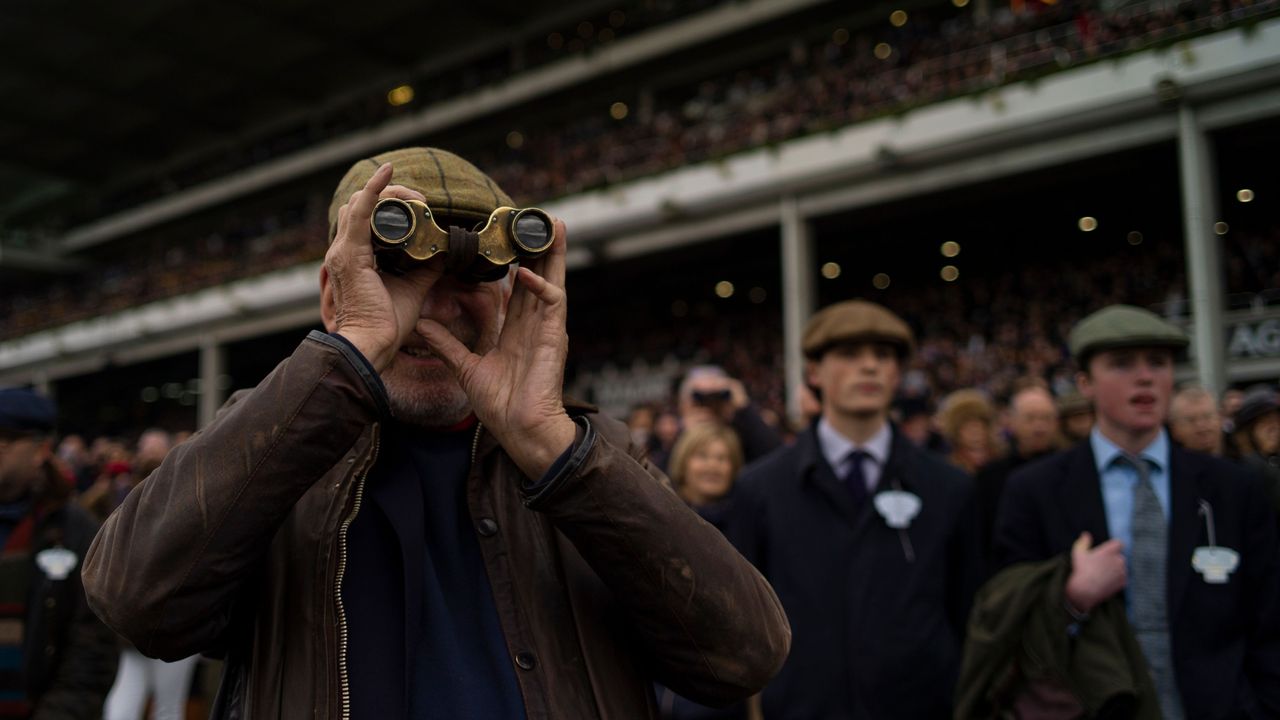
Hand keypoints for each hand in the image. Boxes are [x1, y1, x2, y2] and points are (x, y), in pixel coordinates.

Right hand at [322, 163, 443, 371]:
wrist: (370, 345)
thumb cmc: (385, 324)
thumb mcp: (412, 289)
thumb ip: (424, 269)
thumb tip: (442, 254)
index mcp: (354, 258)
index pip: (364, 218)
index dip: (387, 203)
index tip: (416, 202)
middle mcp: (343, 250)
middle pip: (361, 205)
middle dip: (392, 195)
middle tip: (421, 201)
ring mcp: (343, 251)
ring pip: (362, 203)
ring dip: (389, 191)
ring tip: (416, 195)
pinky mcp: (350, 254)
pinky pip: (362, 211)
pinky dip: (375, 189)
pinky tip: (387, 173)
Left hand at [416, 219, 575, 478]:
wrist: (521, 429)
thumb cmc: (500, 405)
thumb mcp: (466, 367)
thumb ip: (446, 343)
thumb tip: (421, 324)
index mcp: (516, 329)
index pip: (517, 287)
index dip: (515, 262)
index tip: (505, 238)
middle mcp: (534, 323)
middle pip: (538, 275)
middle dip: (538, 247)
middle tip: (535, 218)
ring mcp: (546, 328)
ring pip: (552, 280)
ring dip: (552, 253)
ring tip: (551, 225)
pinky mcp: (554, 336)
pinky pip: (551, 303)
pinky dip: (539, 286)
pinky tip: (525, 272)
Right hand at [1065, 532, 1126, 612]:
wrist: (1085, 590)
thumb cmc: (1081, 570)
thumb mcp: (1078, 553)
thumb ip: (1083, 542)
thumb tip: (1086, 534)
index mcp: (1109, 550)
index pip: (1119, 543)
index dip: (1114, 546)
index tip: (1108, 551)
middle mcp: (1119, 559)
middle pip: (1119, 556)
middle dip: (1113, 560)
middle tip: (1101, 566)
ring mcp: (1122, 571)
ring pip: (1121, 568)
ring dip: (1115, 570)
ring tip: (1102, 575)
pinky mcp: (1124, 582)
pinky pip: (1122, 578)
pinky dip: (1116, 580)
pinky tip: (1105, 582)